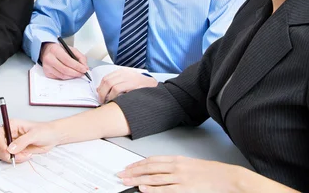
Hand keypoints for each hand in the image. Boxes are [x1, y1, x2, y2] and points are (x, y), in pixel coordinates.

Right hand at [0, 119, 61, 163]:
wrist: (53, 137)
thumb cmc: (45, 130)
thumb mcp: (34, 134)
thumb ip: (22, 142)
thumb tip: (10, 149)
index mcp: (12, 125)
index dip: (0, 142)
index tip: (6, 149)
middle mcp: (10, 134)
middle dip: (6, 153)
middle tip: (17, 156)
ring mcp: (13, 143)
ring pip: (3, 153)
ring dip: (13, 157)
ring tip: (25, 155)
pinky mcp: (17, 151)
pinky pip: (11, 158)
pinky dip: (17, 159)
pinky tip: (26, 155)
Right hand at [39, 42, 88, 79]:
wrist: (47, 51)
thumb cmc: (59, 50)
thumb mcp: (70, 49)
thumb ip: (80, 57)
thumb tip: (85, 67)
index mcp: (55, 50)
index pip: (67, 60)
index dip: (77, 66)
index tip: (84, 69)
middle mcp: (49, 59)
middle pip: (65, 70)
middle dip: (76, 73)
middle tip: (82, 73)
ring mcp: (47, 67)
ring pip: (62, 76)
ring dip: (72, 76)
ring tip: (77, 74)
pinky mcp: (47, 73)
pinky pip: (59, 78)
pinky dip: (67, 77)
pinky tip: (70, 74)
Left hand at [97, 68, 157, 102]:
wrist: (155, 87)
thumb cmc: (141, 87)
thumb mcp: (128, 82)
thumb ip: (116, 84)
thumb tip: (100, 90)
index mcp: (122, 72)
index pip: (106, 78)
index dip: (100, 87)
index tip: (99, 94)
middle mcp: (125, 73)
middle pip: (106, 81)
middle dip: (101, 92)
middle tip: (101, 100)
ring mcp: (129, 78)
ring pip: (110, 85)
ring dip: (106, 95)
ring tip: (106, 102)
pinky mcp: (133, 84)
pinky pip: (118, 89)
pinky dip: (113, 96)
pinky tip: (114, 100)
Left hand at [117, 156, 244, 191]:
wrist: (228, 178)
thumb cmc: (212, 173)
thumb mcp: (191, 165)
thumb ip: (176, 167)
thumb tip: (161, 171)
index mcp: (178, 160)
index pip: (152, 160)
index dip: (138, 164)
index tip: (129, 167)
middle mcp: (177, 167)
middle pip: (149, 168)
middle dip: (133, 171)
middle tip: (121, 175)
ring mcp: (180, 178)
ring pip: (154, 178)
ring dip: (138, 180)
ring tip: (127, 182)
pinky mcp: (185, 189)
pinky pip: (165, 189)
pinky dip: (153, 189)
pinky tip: (143, 189)